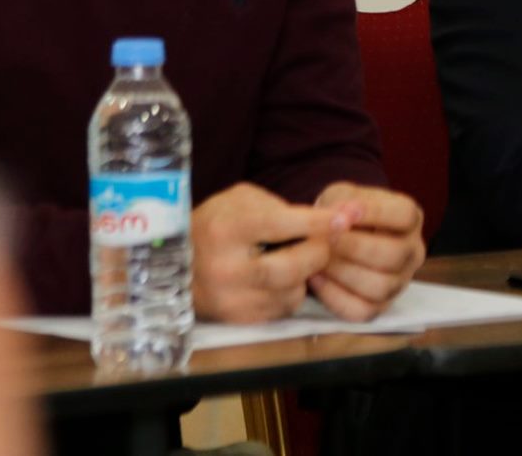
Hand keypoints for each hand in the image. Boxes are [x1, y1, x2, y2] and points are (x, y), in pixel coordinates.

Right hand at [190, 182, 337, 322]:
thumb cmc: (218, 223)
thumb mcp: (241, 200)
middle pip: (290, 267)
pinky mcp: (237, 319)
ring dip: (305, 274)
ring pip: (291, 291)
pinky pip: (283, 309)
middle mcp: (224, 268)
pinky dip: (291, 292)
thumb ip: (283, 206)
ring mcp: (229, 299)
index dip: (316, 222)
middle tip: (325, 241)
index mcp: (225, 229)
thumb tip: (338, 215)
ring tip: (294, 257)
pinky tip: (280, 278)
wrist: (176, 262)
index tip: (345, 218)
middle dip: (318, 252)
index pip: (278, 224)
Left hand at [307, 182, 426, 320]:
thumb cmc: (340, 215)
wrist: (332, 239)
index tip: (345, 212)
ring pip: (381, 286)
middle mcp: (412, 252)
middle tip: (327, 239)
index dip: (376, 214)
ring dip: (343, 272)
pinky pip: (362, 311)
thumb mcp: (342, 195)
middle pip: (395, 255)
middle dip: (355, 247)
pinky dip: (335, 296)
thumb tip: (341, 217)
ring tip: (319, 259)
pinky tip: (316, 278)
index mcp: (410, 219)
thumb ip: (342, 200)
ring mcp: (399, 282)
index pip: (405, 215)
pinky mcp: (380, 306)